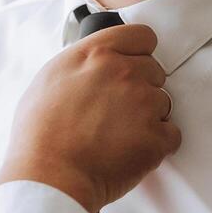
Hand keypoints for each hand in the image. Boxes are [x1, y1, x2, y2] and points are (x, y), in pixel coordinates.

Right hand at [0, 22, 179, 212]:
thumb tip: (95, 67)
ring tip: (118, 136)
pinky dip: (156, 144)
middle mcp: (124, 72)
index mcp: (96, 53)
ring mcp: (144, 104)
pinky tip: (130, 151)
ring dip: (149, 117)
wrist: (49, 176)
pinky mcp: (156, 137)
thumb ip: (81, 64)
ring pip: (164, 102)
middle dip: (141, 88)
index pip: (142, 35)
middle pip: (155, 70)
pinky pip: (171, 134)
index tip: (131, 66)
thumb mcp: (49, 79)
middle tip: (116, 111)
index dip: (139, 53)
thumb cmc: (39, 134)